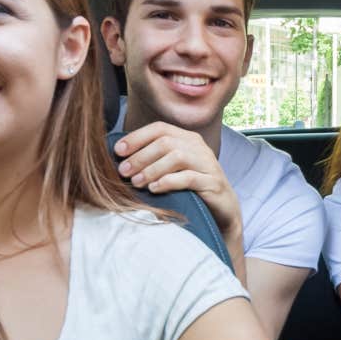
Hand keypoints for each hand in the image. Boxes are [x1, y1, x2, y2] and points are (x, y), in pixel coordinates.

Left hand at [113, 122, 242, 243]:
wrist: (223, 211)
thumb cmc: (191, 190)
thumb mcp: (172, 170)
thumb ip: (154, 159)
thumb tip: (120, 157)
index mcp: (187, 139)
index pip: (160, 128)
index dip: (137, 137)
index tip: (118, 151)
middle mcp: (199, 147)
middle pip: (166, 142)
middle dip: (140, 156)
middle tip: (123, 171)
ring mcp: (208, 164)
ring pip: (177, 157)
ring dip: (152, 169)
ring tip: (136, 182)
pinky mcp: (213, 183)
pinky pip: (189, 177)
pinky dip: (169, 182)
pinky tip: (155, 189)